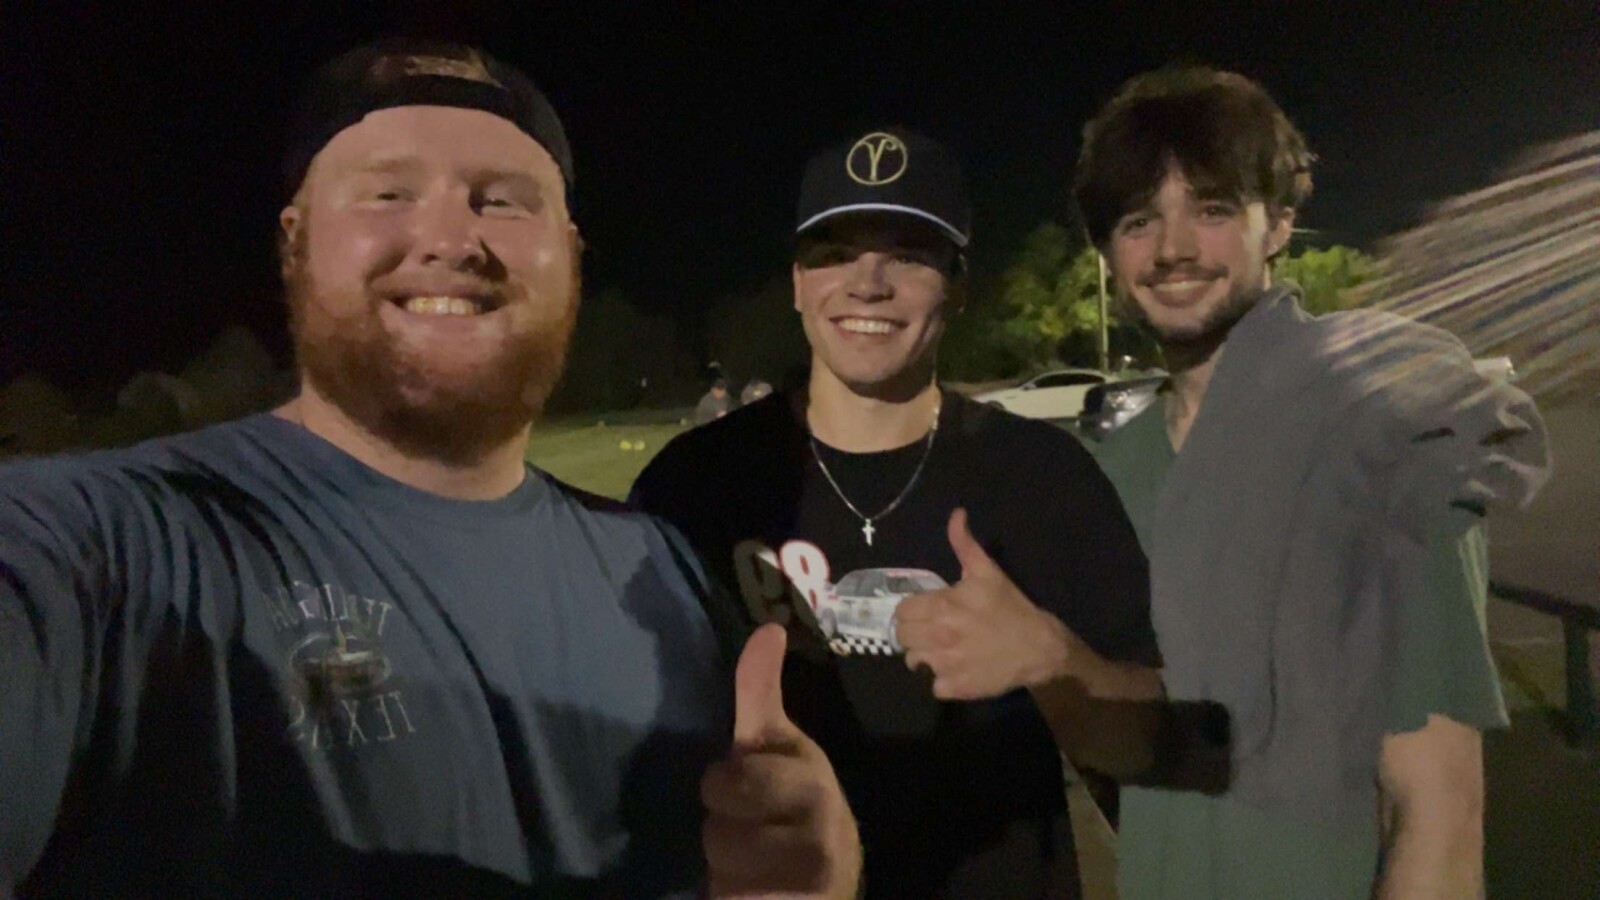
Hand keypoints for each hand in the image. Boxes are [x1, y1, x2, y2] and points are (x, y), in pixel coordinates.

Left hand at [703, 623, 860, 898]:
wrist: (827, 887)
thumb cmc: (795, 809)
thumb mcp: (780, 749)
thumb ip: (761, 693)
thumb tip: (767, 627)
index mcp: (807, 775)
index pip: (732, 773)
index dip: (725, 785)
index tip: (743, 787)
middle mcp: (820, 822)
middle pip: (718, 821)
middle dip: (721, 829)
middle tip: (748, 831)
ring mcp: (812, 869)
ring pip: (721, 864)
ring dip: (723, 870)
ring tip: (752, 867)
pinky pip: (731, 896)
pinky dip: (730, 896)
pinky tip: (754, 894)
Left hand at [894, 508, 1085, 699]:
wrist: (1040, 647)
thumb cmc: (1010, 607)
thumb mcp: (987, 571)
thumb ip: (964, 543)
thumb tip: (957, 513)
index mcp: (941, 606)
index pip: (901, 612)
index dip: (912, 611)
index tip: (927, 613)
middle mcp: (938, 636)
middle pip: (902, 638)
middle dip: (916, 633)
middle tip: (935, 631)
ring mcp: (945, 664)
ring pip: (914, 662)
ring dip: (926, 656)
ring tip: (945, 650)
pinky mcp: (955, 687)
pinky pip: (933, 685)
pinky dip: (942, 680)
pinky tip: (958, 669)